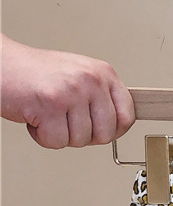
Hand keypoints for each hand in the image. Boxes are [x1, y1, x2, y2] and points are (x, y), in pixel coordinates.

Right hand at [1, 36, 135, 148]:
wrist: (1, 64)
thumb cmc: (38, 74)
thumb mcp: (81, 76)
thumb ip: (102, 98)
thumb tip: (120, 125)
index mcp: (103, 73)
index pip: (127, 116)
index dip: (113, 131)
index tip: (100, 130)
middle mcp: (91, 80)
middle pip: (106, 134)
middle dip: (84, 136)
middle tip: (66, 123)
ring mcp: (72, 92)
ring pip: (80, 140)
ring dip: (60, 135)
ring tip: (48, 115)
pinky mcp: (50, 105)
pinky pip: (57, 142)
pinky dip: (42, 137)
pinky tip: (36, 118)